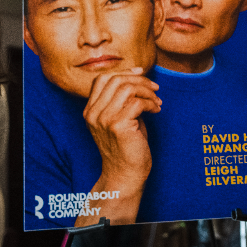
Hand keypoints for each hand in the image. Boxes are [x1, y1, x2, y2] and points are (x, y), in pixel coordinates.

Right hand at [76, 67, 160, 225]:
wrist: (125, 174)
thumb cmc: (127, 145)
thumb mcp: (119, 118)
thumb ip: (123, 100)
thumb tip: (139, 78)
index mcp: (90, 110)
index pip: (102, 79)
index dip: (124, 72)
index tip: (142, 73)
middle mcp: (93, 113)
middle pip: (115, 80)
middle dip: (140, 80)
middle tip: (155, 88)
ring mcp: (104, 119)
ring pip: (127, 88)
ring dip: (147, 91)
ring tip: (156, 101)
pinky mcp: (118, 126)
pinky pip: (137, 102)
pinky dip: (151, 103)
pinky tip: (156, 110)